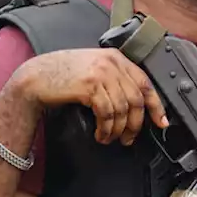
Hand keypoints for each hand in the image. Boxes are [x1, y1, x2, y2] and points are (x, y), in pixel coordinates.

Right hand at [15, 49, 167, 145]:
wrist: (35, 78)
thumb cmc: (61, 77)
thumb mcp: (93, 71)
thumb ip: (114, 80)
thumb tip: (133, 105)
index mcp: (116, 58)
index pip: (145, 83)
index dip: (156, 106)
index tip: (161, 122)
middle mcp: (112, 63)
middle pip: (136, 100)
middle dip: (135, 125)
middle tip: (129, 139)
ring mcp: (101, 73)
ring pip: (122, 110)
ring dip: (117, 130)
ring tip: (108, 138)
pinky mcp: (90, 86)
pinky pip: (107, 114)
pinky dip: (106, 129)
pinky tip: (100, 134)